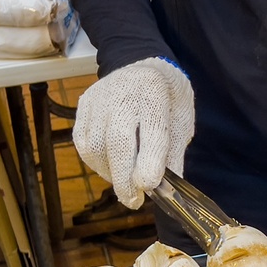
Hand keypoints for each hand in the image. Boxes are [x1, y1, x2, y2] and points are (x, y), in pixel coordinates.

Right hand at [74, 57, 194, 208]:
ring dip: (110, 173)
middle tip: (133, 201)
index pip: (150, 130)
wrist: (141, 66)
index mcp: (154, 92)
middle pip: (117, 141)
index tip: (149, 186)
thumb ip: (174, 153)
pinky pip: (83, 142)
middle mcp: (122, 93)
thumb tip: (168, 190)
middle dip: (124, 178)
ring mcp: (98, 99)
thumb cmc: (167, 99)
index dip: (149, 162)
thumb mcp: (182, 121)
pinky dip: (96, 163)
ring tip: (126, 185)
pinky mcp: (84, 106)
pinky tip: (112, 169)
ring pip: (96, 146)